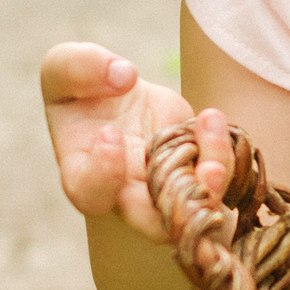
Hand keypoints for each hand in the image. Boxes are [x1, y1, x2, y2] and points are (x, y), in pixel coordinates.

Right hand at [39, 41, 233, 242]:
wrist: (119, 92)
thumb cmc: (83, 86)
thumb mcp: (64, 66)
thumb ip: (78, 66)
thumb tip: (123, 77)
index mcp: (83, 173)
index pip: (90, 191)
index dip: (103, 172)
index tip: (111, 135)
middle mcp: (125, 193)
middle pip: (152, 223)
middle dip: (180, 206)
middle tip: (205, 172)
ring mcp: (164, 186)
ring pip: (195, 206)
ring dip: (214, 181)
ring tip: (213, 134)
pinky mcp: (194, 170)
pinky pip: (217, 180)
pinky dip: (225, 156)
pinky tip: (213, 120)